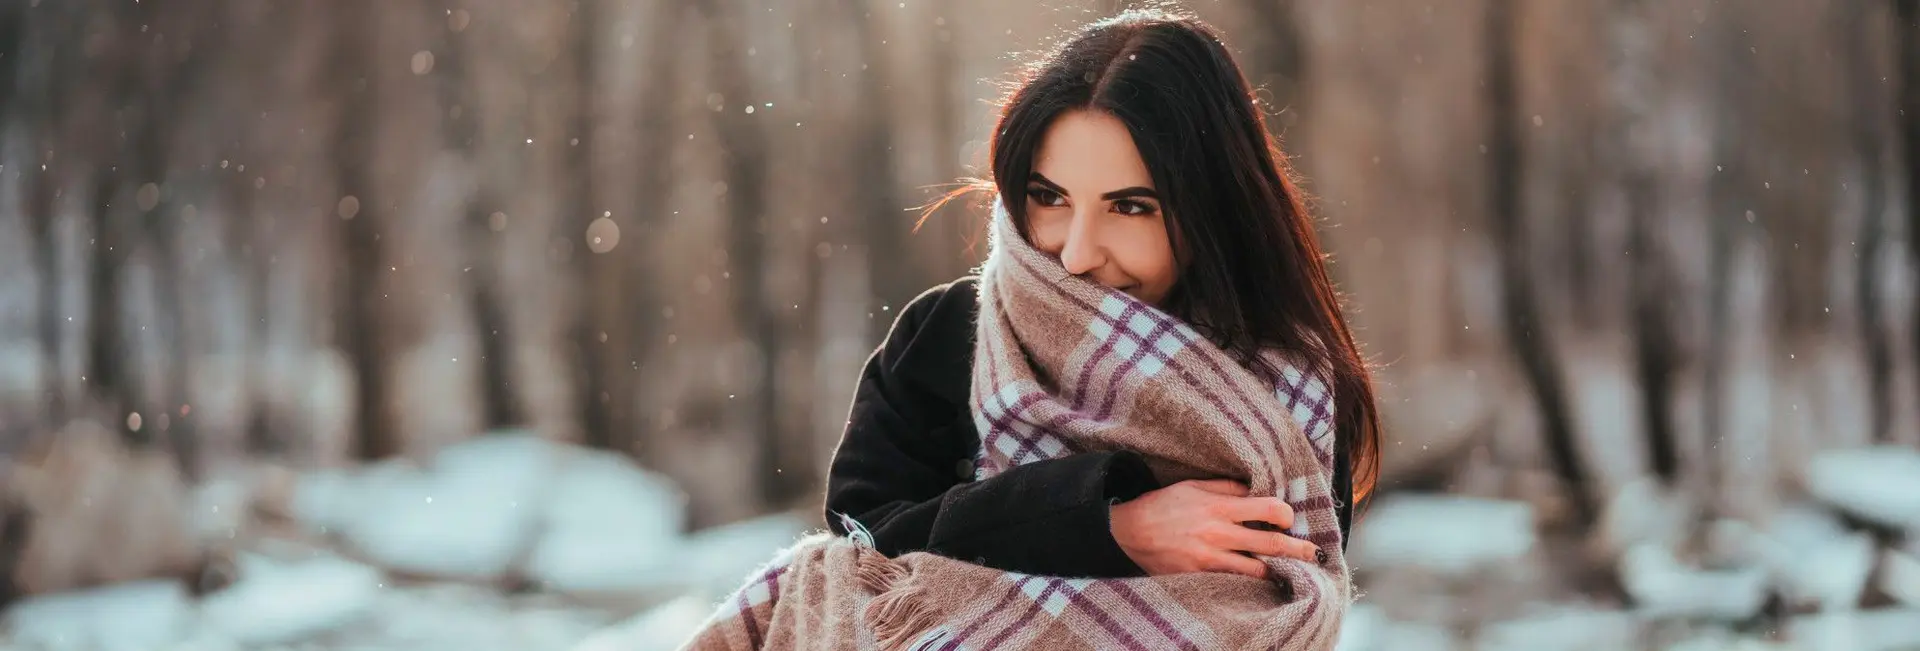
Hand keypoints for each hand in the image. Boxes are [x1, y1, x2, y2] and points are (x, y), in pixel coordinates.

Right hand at [1109, 479, 1318, 578]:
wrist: (1127, 533)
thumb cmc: (1163, 506)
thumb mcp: (1193, 486)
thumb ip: (1227, 488)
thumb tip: (1257, 491)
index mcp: (1219, 508)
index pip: (1268, 509)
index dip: (1285, 514)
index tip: (1288, 518)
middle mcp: (1218, 535)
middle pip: (1271, 545)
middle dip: (1298, 550)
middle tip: (1314, 554)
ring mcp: (1210, 561)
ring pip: (1257, 571)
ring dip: (1276, 570)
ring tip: (1289, 570)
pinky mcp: (1200, 578)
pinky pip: (1234, 583)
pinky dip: (1250, 582)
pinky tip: (1259, 581)